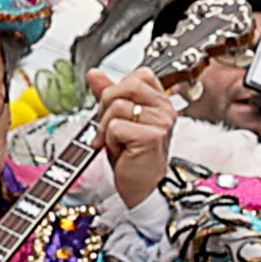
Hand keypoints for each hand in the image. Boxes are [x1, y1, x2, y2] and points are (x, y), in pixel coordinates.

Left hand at [92, 66, 182, 205]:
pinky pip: (116, 125)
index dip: (120, 89)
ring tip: (117, 141)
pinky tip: (120, 149)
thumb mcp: (117, 119)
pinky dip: (110, 139)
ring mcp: (161, 123)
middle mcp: (166, 110)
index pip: (139, 75)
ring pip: (117, 105)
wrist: (140, 187)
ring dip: (107, 126)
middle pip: (126, 85)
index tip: (119, 111)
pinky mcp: (151, 136)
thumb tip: (94, 73)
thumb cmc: (132, 156)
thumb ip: (108, 93)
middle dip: (108, 105)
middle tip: (112, 126)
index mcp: (161, 102)